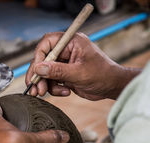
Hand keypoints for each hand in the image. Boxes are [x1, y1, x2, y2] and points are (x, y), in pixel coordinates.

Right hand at [26, 32, 140, 99]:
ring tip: (48, 93)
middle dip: (38, 74)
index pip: (48, 43)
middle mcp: (67, 50)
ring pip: (45, 71)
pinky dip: (54, 88)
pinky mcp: (65, 74)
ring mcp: (65, 62)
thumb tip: (39, 68)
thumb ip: (58, 71)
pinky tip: (65, 92)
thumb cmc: (103, 75)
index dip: (39, 56)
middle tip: (36, 88)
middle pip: (43, 59)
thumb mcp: (79, 74)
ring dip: (45, 84)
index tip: (37, 71)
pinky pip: (52, 80)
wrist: (112, 87)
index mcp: (72, 42)